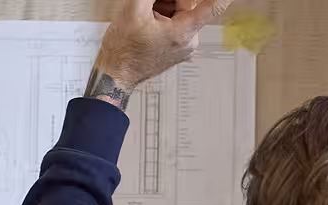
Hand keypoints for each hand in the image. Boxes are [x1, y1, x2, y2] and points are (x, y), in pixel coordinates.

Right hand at [86, 0, 231, 108]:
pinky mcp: (176, 51)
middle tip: (151, 3)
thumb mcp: (134, 11)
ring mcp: (183, 48)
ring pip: (179, 15)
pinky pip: (174, 27)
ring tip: (145, 16)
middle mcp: (188, 42)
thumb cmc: (123, 52)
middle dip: (169, 0)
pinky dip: (163, 19)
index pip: (213, 7)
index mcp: (183, 33)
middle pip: (187, 7)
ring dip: (164, 9)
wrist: (115, 75)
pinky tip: (147, 23)